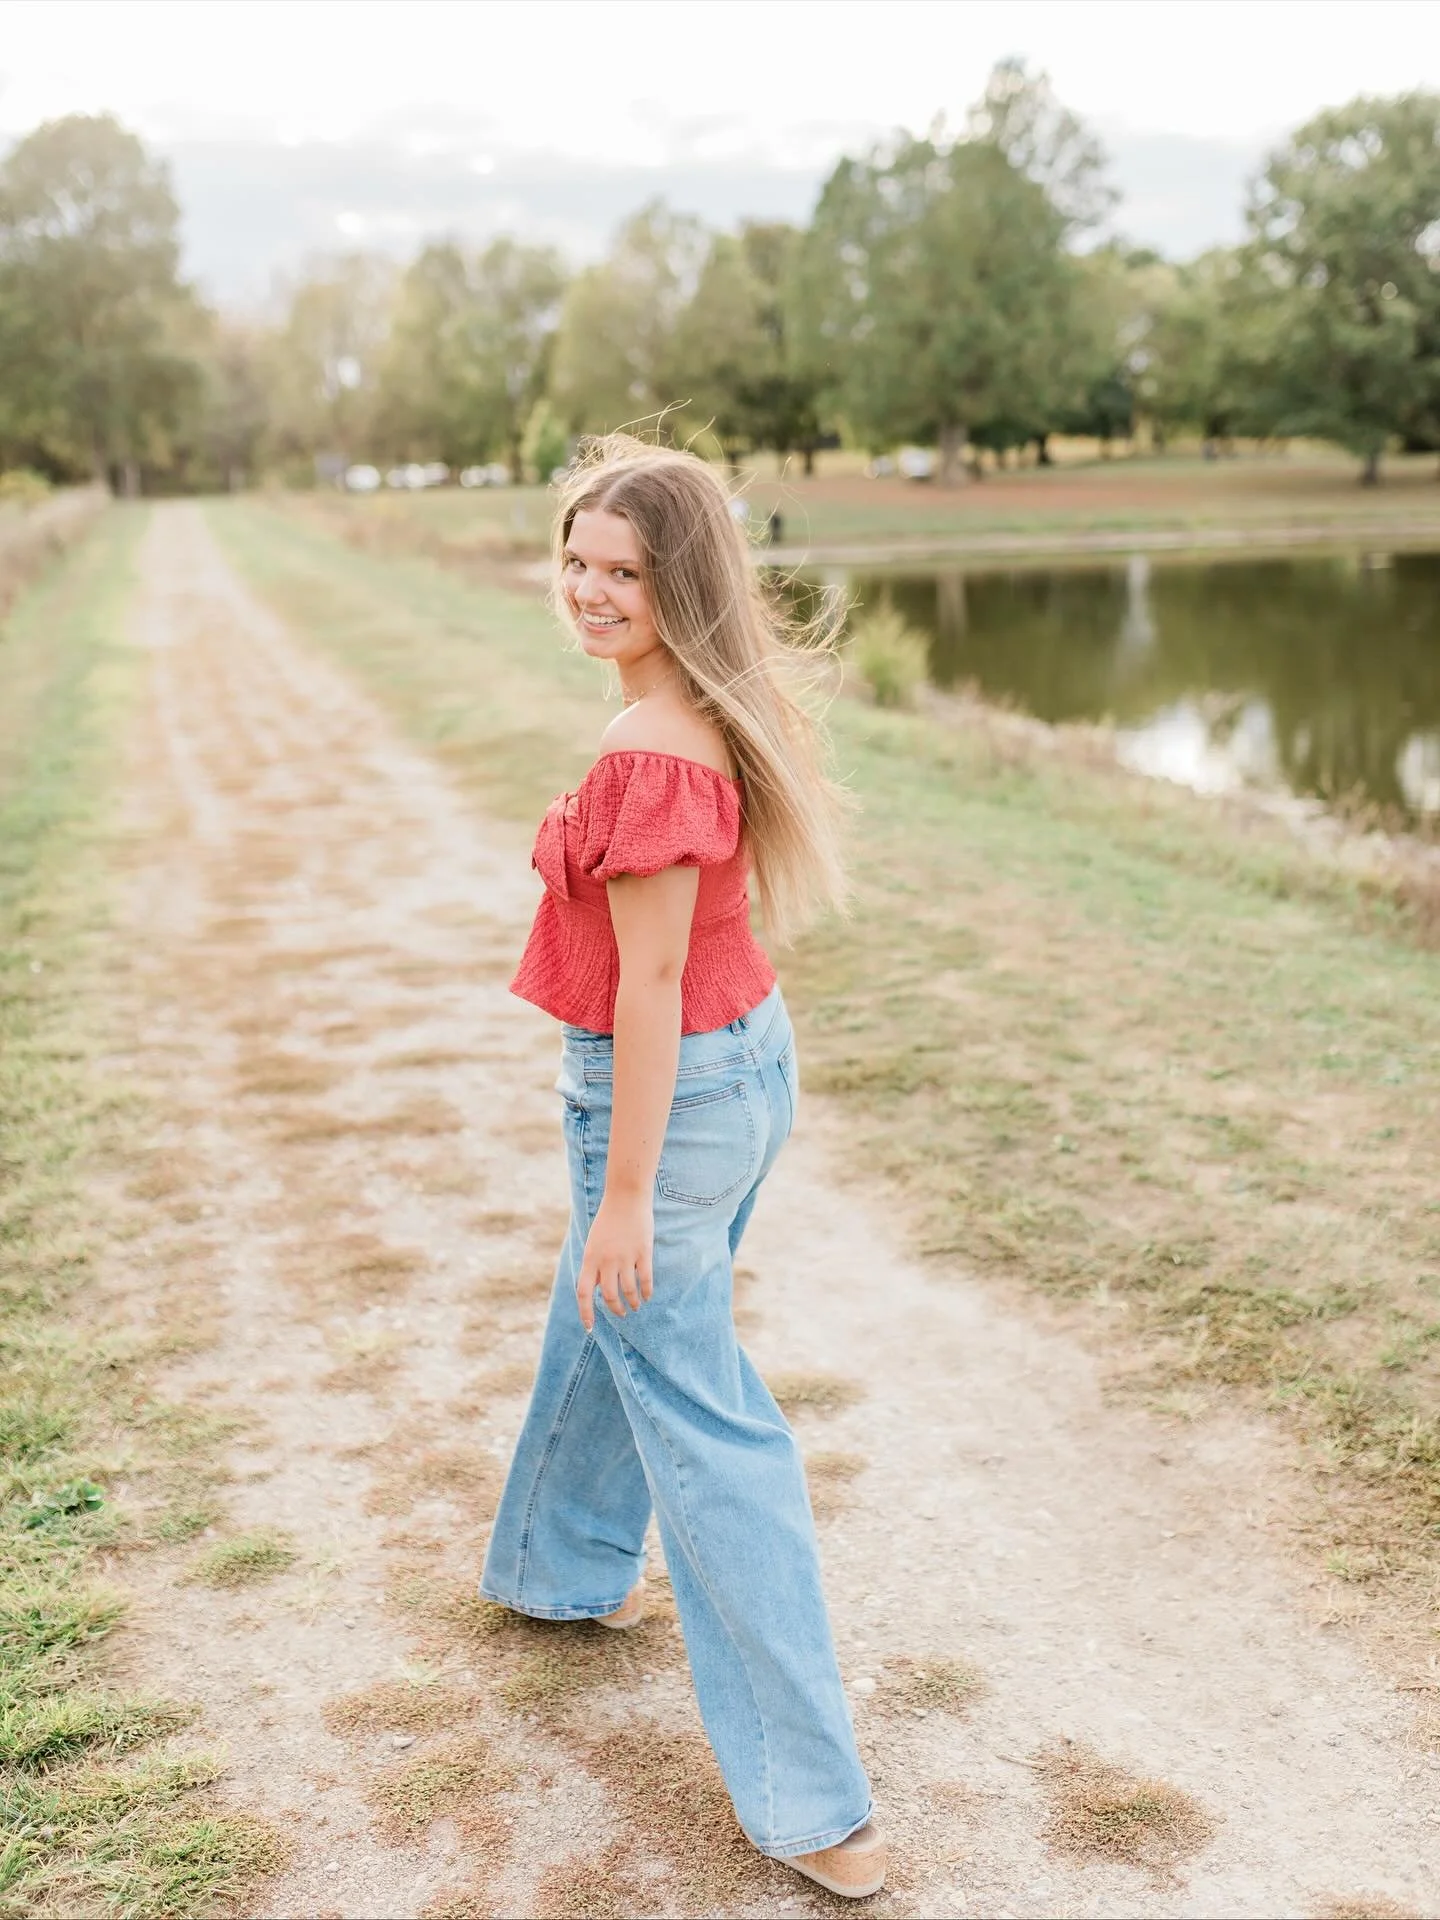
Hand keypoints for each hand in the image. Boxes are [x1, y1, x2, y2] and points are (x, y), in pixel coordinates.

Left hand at [576, 1191, 653, 1330]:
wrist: (626, 1197)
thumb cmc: (608, 1220)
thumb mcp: (594, 1243)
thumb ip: (594, 1265)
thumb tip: (597, 1288)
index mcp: (590, 1258)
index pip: (583, 1292)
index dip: (586, 1313)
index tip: (589, 1328)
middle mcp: (606, 1260)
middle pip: (609, 1295)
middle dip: (616, 1309)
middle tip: (621, 1313)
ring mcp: (625, 1256)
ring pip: (629, 1290)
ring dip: (632, 1303)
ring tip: (635, 1306)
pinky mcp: (643, 1252)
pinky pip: (645, 1279)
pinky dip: (646, 1291)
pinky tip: (647, 1296)